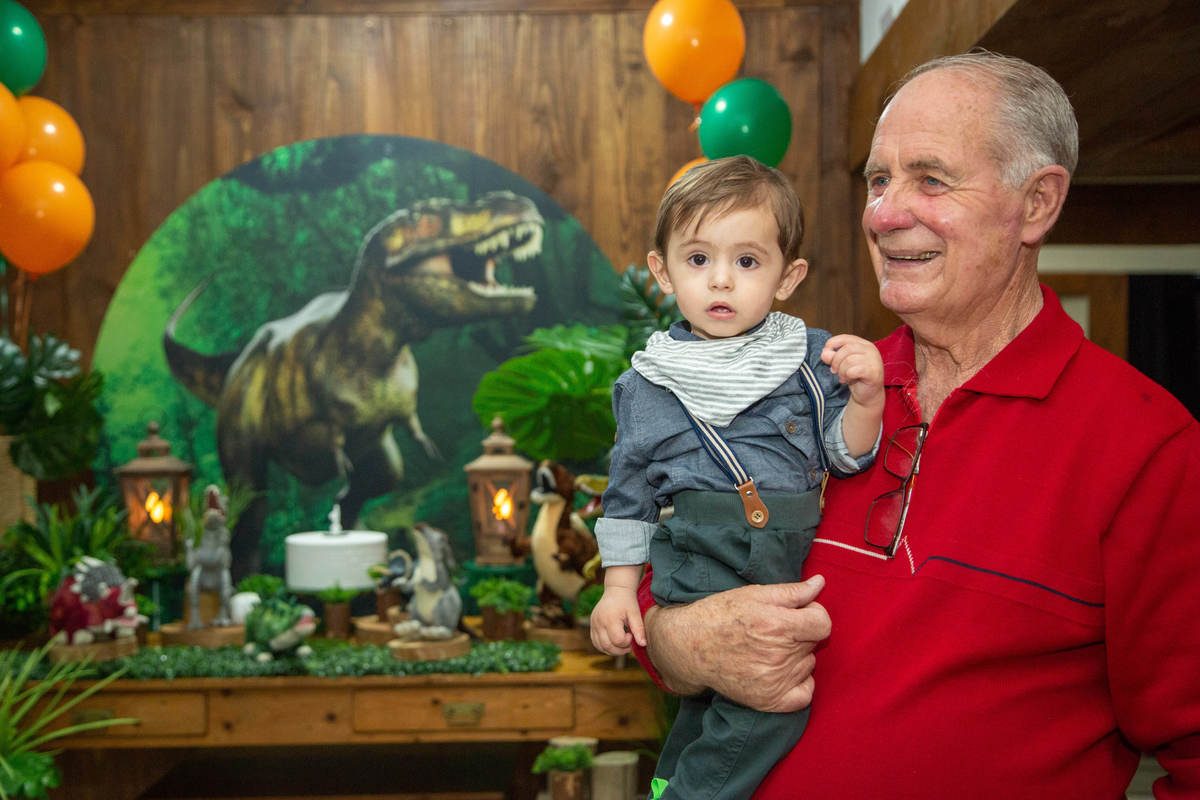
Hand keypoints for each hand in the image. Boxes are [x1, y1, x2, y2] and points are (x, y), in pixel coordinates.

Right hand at [590, 590, 646, 654]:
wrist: (616, 590)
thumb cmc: (627, 601)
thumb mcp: (635, 613)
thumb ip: (639, 629)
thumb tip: (643, 645)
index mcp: (610, 618)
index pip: (617, 640)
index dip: (627, 642)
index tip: (631, 634)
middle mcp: (599, 622)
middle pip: (607, 646)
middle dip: (620, 650)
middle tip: (629, 644)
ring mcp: (593, 624)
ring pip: (600, 647)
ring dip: (612, 650)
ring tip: (622, 643)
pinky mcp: (592, 626)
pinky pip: (595, 642)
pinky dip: (604, 647)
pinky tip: (614, 642)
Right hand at [644, 576, 829, 711]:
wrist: (691, 646)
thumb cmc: (721, 615)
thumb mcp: (755, 594)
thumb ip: (792, 591)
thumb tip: (821, 584)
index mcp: (777, 626)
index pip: (823, 624)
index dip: (813, 615)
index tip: (798, 613)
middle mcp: (778, 656)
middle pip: (814, 642)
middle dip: (801, 632)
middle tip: (775, 629)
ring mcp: (774, 681)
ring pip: (808, 664)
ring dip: (797, 656)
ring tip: (770, 648)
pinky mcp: (768, 700)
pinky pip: (805, 694)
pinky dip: (800, 683)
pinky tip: (783, 672)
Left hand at [821, 334, 883, 407]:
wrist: (868, 394)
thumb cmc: (856, 377)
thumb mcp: (842, 364)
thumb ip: (833, 357)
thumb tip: (824, 353)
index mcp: (863, 344)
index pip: (845, 338)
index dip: (832, 344)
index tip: (825, 354)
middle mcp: (870, 350)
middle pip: (846, 349)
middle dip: (835, 361)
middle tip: (834, 370)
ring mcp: (874, 360)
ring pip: (849, 360)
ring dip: (841, 370)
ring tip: (842, 377)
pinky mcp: (873, 372)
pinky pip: (854, 371)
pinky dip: (847, 376)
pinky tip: (849, 380)